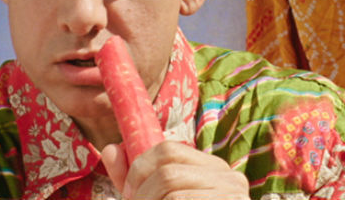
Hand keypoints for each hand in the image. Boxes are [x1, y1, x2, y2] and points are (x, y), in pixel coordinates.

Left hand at [101, 140, 249, 199]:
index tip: (128, 195)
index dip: (139, 169)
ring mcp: (234, 197)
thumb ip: (135, 180)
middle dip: (142, 195)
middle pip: (168, 171)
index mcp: (212, 168)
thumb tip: (110, 148)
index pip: (168, 149)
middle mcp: (229, 177)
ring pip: (173, 192)